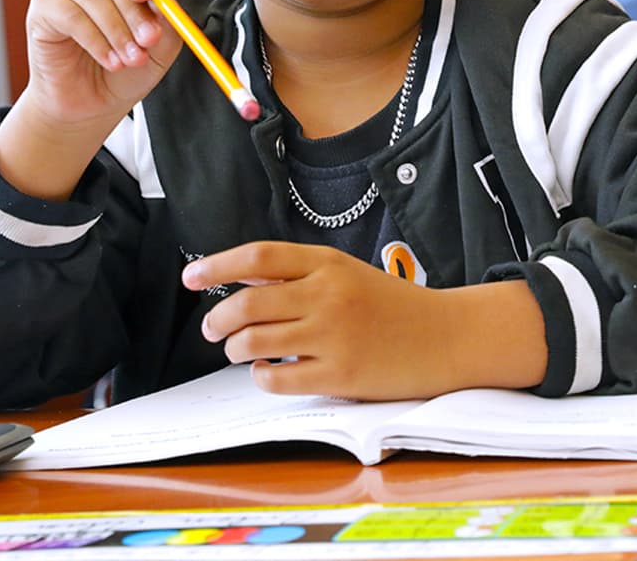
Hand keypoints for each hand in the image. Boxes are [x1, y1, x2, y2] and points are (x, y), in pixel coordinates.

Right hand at [0, 0, 180, 199]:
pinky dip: (95, 41)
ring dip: (116, 30)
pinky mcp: (43, 5)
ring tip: (131, 59)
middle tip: (148, 39)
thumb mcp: (159, 50)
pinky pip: (70, 16)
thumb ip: (167, 22)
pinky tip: (110, 60)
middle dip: (134, 9)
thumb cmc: (125, 68)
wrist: (90, 101)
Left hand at [182, 241, 547, 399]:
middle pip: (249, 302)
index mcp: (328, 263)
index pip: (259, 257)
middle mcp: (327, 295)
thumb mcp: (346, 274)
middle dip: (218, 318)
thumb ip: (299, 275)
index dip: (217, 266)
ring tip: (238, 350)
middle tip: (212, 328)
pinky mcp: (340, 374)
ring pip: (255, 341)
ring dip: (235, 348)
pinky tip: (266, 371)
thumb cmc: (392, 305)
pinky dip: (261, 376)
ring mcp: (333, 335)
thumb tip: (243, 278)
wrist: (446, 336)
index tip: (190, 277)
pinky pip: (278, 377)